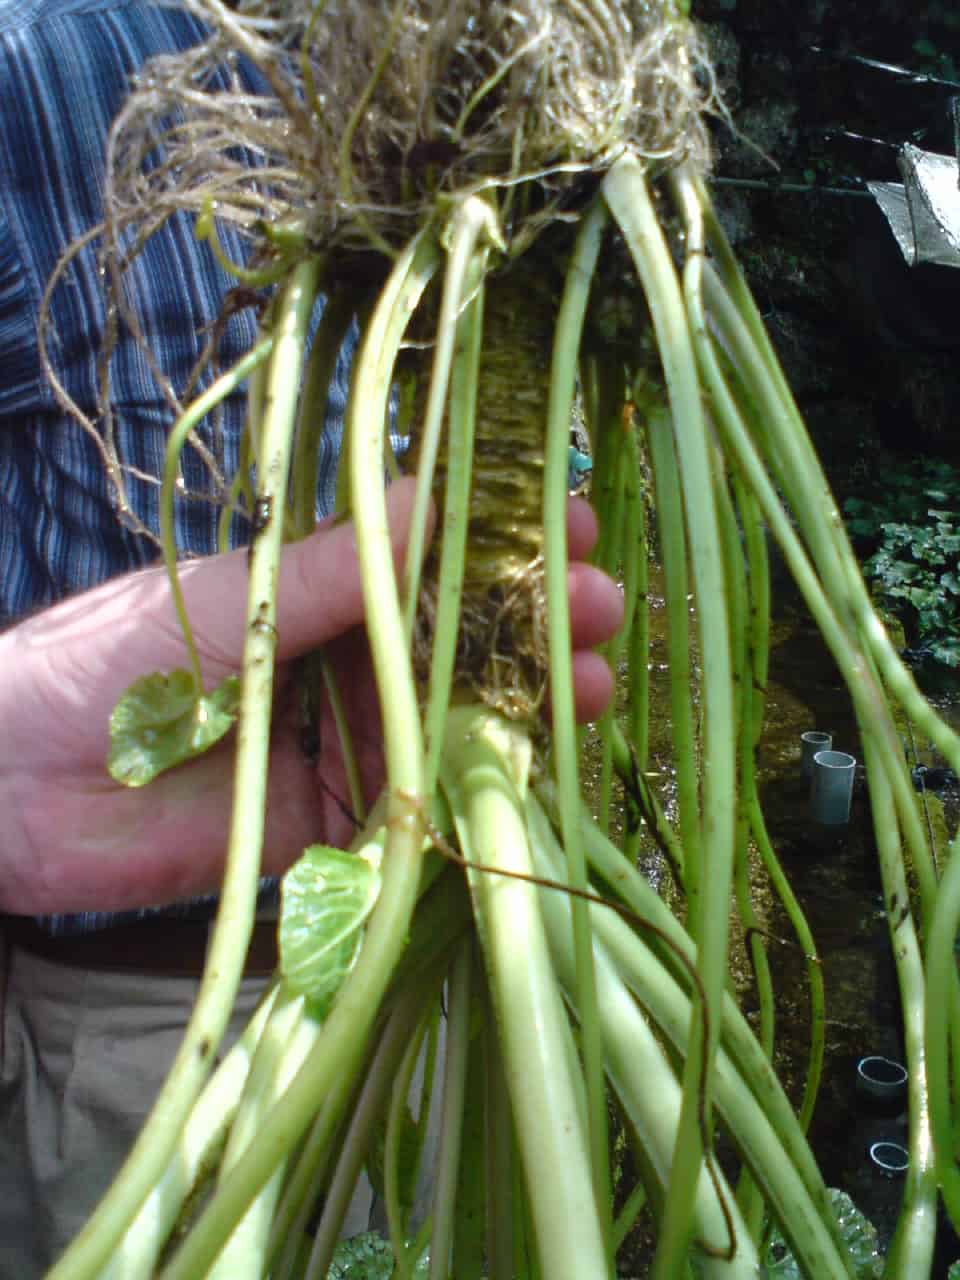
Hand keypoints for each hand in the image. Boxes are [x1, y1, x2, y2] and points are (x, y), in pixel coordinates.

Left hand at [0, 479, 621, 912]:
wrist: (4, 786)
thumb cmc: (96, 660)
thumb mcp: (231, 601)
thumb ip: (335, 573)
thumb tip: (436, 500)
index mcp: (314, 591)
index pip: (430, 558)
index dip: (502, 541)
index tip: (571, 524)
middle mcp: (338, 663)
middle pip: (459, 643)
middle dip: (535, 623)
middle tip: (603, 612)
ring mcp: (335, 746)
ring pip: (451, 724)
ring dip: (523, 706)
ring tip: (594, 687)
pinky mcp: (322, 830)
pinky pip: (411, 812)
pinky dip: (471, 797)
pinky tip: (533, 777)